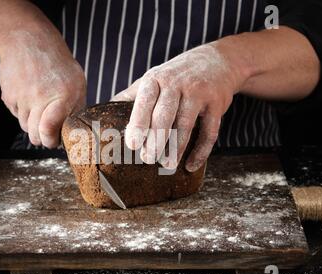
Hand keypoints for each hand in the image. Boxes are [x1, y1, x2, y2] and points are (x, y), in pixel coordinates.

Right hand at [0, 29, 85, 147]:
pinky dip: (22, 111)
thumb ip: (77, 109)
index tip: (54, 140)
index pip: (49, 130)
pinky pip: (16, 115)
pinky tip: (29, 95)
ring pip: (25, 127)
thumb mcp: (77, 83)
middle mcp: (40, 98)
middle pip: (35, 136)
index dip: (50, 140)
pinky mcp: (8, 96)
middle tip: (48, 130)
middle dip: (42, 137)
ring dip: (33, 122)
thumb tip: (74, 134)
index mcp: (63, 96)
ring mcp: (22, 97)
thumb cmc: (57, 64)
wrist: (27, 40)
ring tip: (40, 105)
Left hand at [113, 44, 246, 171]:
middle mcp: (177, 84)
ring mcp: (199, 93)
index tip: (132, 144)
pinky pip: (209, 132)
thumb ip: (131, 96)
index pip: (144, 102)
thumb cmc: (176, 75)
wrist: (218, 61)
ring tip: (168, 165)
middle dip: (155, 140)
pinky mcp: (217, 104)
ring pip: (186, 125)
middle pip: (164, 116)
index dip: (138, 123)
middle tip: (148, 159)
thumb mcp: (153, 78)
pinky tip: (191, 165)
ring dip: (176, 148)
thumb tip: (103, 114)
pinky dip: (201, 151)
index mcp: (155, 79)